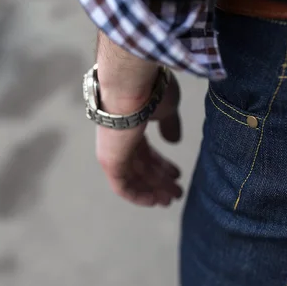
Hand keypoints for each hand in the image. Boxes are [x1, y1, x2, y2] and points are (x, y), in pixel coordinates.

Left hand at [96, 75, 183, 206]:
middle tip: (176, 192)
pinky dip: (137, 196)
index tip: (176, 175)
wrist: (131, 83)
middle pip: (140, 166)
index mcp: (130, 124)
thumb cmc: (150, 89)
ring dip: (153, 190)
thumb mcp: (167, 108)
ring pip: (134, 177)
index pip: (144, 150)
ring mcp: (112, 150)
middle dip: (159, 180)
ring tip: (170, 199)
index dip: (161, 164)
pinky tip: (154, 202)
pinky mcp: (110, 161)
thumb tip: (173, 140)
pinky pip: (122, 186)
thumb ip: (170, 125)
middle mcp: (119, 139)